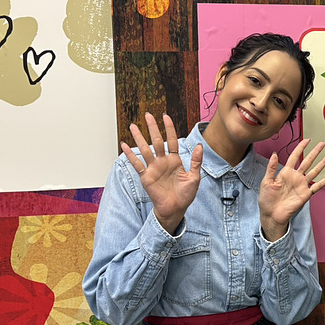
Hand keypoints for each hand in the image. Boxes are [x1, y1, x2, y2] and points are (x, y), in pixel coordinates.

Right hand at [121, 112, 202, 233]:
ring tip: (133, 126)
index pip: (172, 141)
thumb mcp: (194, 177)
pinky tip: (124, 145)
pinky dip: (130, 155)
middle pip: (157, 141)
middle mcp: (163, 162)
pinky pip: (137, 164)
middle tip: (148, 115)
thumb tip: (200, 146)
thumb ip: (196, 162)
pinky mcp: (146, 176)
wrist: (176, 209)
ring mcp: (154, 168)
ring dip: (139, 138)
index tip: (165, 117)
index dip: (169, 129)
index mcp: (175, 160)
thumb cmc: (186, 195)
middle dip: (153, 128)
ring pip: (145, 149)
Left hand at [258, 139, 324, 240]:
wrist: (271, 215)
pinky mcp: (306, 194)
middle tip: (322, 144)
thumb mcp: (266, 182)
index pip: (295, 156)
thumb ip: (271, 168)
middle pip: (308, 161)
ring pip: (314, 171)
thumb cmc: (267, 200)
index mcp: (285, 173)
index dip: (301, 147)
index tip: (306, 140)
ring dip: (322, 163)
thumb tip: (274, 154)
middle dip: (315, 152)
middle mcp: (295, 177)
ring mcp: (302, 185)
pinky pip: (317, 186)